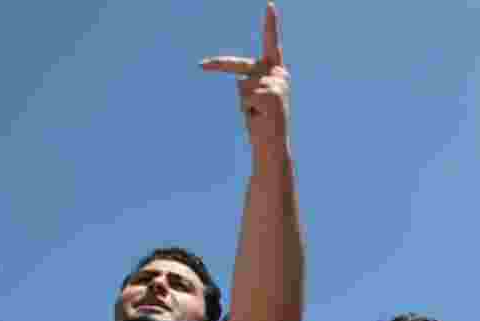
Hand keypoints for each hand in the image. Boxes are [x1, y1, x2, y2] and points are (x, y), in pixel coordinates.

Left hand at [201, 3, 290, 153]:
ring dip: (243, 105)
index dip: (271, 24)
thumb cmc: (261, 124)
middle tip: (201, 65)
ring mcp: (276, 84)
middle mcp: (279, 74)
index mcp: (276, 72)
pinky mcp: (271, 94)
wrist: (273, 147)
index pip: (272, 44)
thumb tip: (241, 81)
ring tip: (258, 116)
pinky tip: (260, 118)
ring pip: (240, 86)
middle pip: (238, 67)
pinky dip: (247, 111)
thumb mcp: (252, 98)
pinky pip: (244, 98)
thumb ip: (248, 83)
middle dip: (218, 66)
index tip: (270, 4)